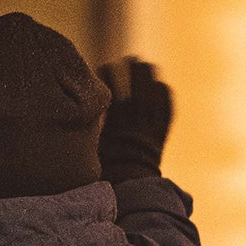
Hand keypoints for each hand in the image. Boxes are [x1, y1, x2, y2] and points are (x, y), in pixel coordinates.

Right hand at [96, 57, 172, 182]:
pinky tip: (161, 87)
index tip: (104, 66)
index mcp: (115, 123)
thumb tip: (77, 112)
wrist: (132, 186)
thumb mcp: (90, 148)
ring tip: (147, 65)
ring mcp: (151, 125)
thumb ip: (88, 128)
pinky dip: (165, 95)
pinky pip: (167, 107)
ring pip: (155, 92)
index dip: (108, 75)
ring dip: (151, 78)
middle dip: (134, 69)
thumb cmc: (106, 171)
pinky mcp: (162, 131)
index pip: (112, 89)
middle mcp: (135, 121)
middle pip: (138, 85)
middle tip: (130, 58)